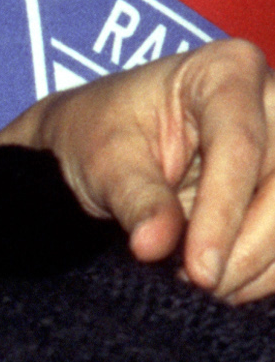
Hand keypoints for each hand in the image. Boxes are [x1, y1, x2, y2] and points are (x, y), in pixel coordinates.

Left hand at [0, 35, 274, 300]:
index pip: (239, 144)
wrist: (107, 146)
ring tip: (208, 289)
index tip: (200, 271)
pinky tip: (231, 287)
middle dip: (248, 245)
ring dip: (261, 264)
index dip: (223, 212)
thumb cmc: (102, 136)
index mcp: (225, 71)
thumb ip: (135, 199)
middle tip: (201, 286)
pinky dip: (269, 271)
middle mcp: (272, 101)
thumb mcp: (104, 161)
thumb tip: (154, 245)